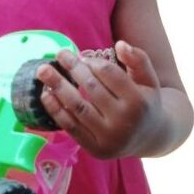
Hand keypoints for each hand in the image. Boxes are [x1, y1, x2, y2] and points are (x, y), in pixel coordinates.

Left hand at [36, 41, 162, 159]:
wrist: (149, 138)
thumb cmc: (145, 102)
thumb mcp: (149, 79)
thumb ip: (138, 59)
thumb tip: (120, 44)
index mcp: (138, 102)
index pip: (109, 74)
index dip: (92, 62)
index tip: (81, 56)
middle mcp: (124, 122)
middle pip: (91, 88)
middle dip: (72, 68)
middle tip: (59, 54)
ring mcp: (108, 138)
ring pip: (78, 107)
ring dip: (58, 86)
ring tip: (43, 71)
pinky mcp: (95, 149)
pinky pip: (71, 127)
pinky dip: (55, 110)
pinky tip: (45, 94)